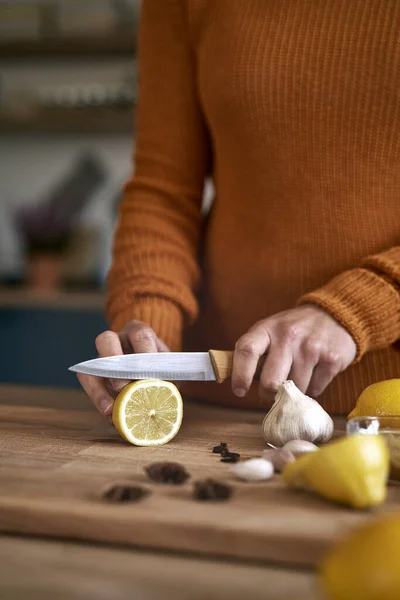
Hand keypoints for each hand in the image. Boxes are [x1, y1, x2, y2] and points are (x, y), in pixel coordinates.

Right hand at [77, 320, 168, 416]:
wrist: (154, 378)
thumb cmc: (162, 371)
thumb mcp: (170, 371)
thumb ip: (168, 378)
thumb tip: (162, 390)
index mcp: (139, 333)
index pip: (140, 334)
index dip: (144, 352)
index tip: (149, 374)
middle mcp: (118, 340)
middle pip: (106, 339)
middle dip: (113, 363)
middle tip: (123, 387)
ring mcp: (104, 356)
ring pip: (92, 364)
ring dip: (100, 388)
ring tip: (111, 410)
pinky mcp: (95, 373)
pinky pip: (88, 383)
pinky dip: (98, 399)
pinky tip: (109, 415)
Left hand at [232, 305, 355, 399]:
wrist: (335, 315)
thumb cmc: (295, 328)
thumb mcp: (270, 329)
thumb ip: (254, 351)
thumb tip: (236, 380)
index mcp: (267, 328)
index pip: (246, 350)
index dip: (240, 374)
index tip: (239, 390)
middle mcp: (288, 336)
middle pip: (270, 381)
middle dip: (268, 393)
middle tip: (271, 392)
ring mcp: (311, 348)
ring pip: (294, 390)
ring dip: (293, 392)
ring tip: (296, 376)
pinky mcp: (331, 360)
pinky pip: (315, 390)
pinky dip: (312, 388)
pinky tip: (313, 374)